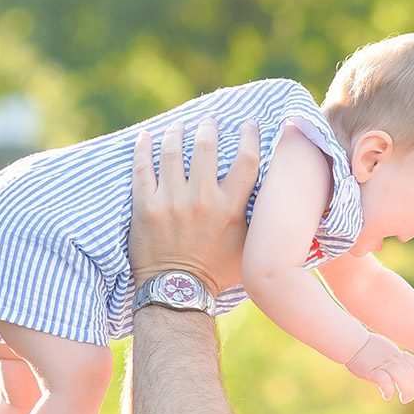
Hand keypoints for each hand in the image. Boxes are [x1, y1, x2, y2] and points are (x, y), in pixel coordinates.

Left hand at [130, 118, 260, 295]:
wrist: (177, 292)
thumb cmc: (216, 271)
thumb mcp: (247, 246)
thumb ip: (255, 218)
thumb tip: (271, 196)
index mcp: (229, 208)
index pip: (246, 160)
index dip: (249, 137)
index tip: (248, 124)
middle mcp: (200, 200)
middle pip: (206, 148)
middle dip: (208, 128)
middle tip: (208, 122)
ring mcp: (170, 201)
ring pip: (172, 151)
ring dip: (176, 133)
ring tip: (179, 126)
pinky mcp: (144, 206)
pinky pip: (141, 168)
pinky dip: (142, 148)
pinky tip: (145, 136)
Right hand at [346, 333, 413, 404]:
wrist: (350, 343)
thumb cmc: (364, 349)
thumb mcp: (383, 353)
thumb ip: (392, 361)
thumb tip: (398, 374)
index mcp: (396, 354)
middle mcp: (391, 358)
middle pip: (409, 372)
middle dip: (413, 387)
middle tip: (408, 398)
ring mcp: (381, 364)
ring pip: (400, 376)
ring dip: (405, 389)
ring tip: (404, 399)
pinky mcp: (370, 370)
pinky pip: (383, 380)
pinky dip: (388, 389)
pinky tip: (387, 396)